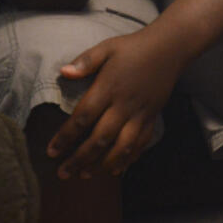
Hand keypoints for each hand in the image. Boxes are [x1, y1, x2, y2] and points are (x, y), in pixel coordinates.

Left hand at [46, 28, 184, 178]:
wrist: (171, 48)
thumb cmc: (134, 47)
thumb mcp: (108, 48)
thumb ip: (86, 61)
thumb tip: (62, 73)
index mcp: (109, 88)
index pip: (83, 117)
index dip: (66, 137)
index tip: (51, 151)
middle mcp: (124, 105)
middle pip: (100, 138)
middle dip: (80, 159)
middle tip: (63, 173)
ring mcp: (141, 113)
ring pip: (122, 146)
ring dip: (103, 164)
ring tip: (85, 175)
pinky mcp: (153, 117)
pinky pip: (141, 143)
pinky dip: (129, 158)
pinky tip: (116, 169)